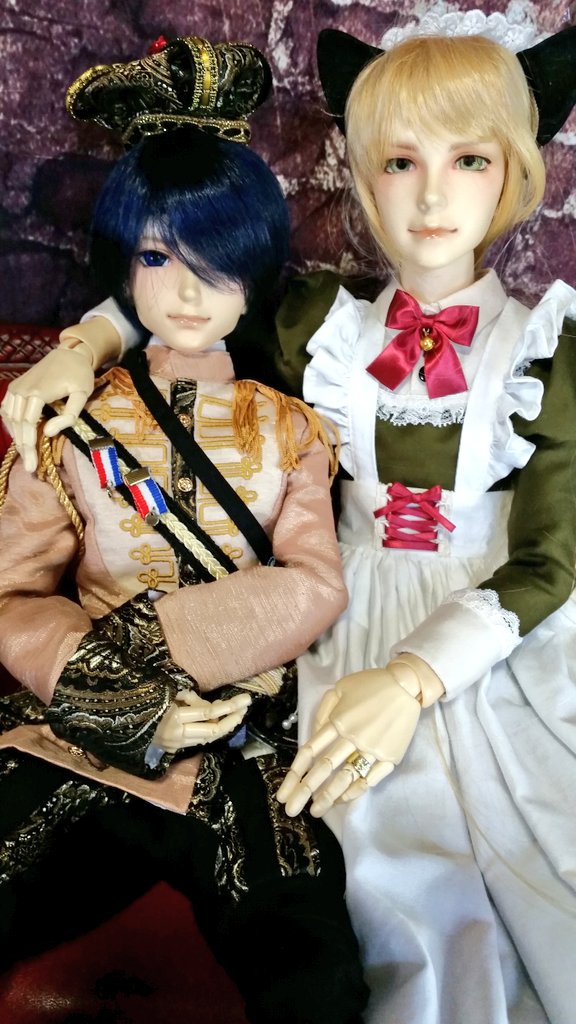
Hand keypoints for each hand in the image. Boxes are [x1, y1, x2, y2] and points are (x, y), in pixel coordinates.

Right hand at [1, 348, 94, 471]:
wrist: (69, 353)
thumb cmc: (79, 375)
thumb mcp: (83, 394)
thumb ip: (69, 415)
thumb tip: (48, 432)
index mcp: (38, 392)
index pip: (28, 424)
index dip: (29, 446)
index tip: (33, 466)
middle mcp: (22, 389)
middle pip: (18, 424)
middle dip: (23, 447)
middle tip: (30, 467)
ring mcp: (16, 388)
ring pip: (10, 418)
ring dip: (16, 438)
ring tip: (27, 455)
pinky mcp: (15, 387)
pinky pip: (6, 410)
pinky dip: (11, 425)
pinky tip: (19, 437)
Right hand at [152, 689, 251, 752]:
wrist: (121, 724)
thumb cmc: (145, 702)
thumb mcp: (167, 693)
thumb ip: (189, 698)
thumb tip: (211, 706)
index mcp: (174, 717)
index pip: (208, 714)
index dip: (229, 706)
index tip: (245, 699)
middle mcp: (177, 734)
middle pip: (213, 730)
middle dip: (232, 718)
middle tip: (246, 706)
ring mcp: (176, 744)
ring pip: (208, 738)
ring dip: (225, 726)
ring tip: (238, 713)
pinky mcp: (175, 749)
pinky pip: (200, 740)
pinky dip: (213, 730)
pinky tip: (222, 722)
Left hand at [277, 655, 443, 817]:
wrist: (407, 686)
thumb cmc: (371, 685)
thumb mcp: (340, 688)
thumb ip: (324, 710)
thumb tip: (315, 733)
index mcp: (338, 721)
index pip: (310, 751)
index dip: (295, 773)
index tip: (283, 791)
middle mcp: (352, 738)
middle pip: (324, 768)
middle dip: (305, 791)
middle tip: (291, 810)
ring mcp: (372, 750)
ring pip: (345, 778)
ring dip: (328, 797)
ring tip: (315, 812)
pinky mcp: (389, 758)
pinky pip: (369, 779)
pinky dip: (354, 791)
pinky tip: (341, 800)